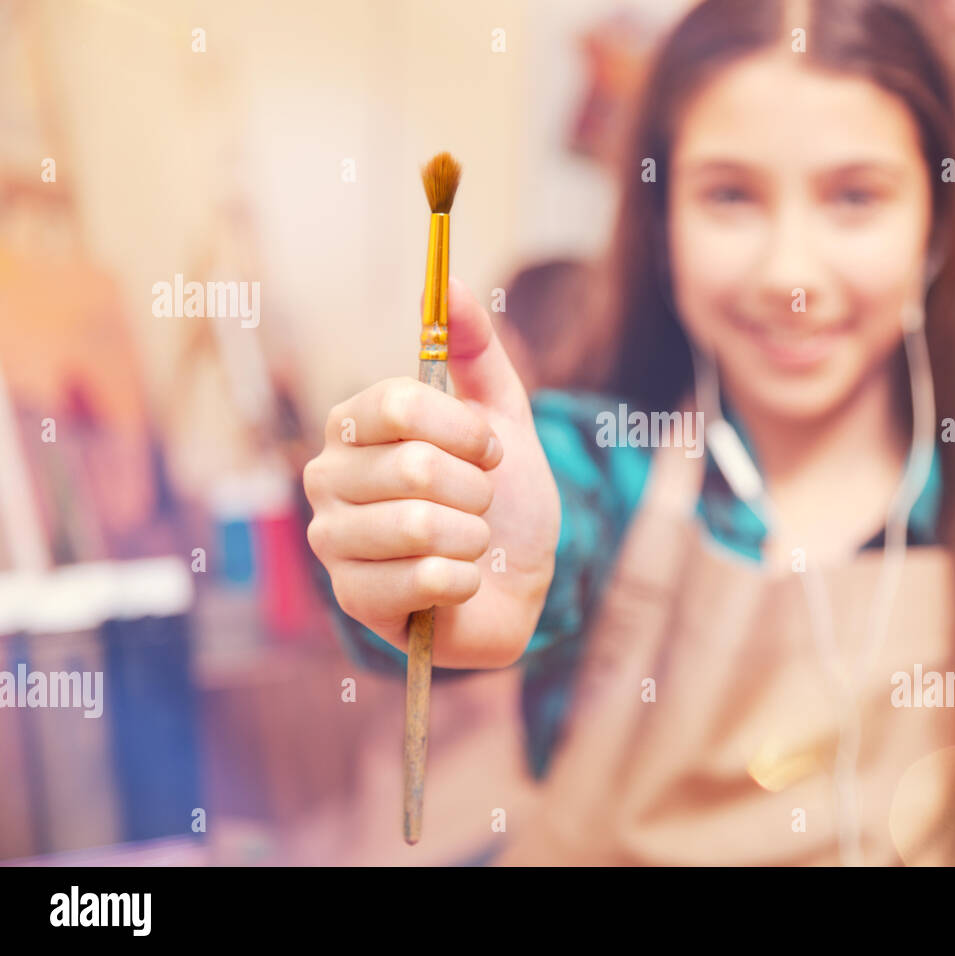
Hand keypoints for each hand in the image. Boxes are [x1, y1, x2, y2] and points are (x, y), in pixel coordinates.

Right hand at [304, 277, 560, 667]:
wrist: (515, 584)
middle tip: (481, 504)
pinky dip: (466, 580)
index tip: (489, 450)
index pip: (398, 403)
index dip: (464, 430)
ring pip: (419, 526)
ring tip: (471, 542)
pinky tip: (461, 583)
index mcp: (355, 424)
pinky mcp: (352, 598)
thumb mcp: (501, 416)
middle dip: (477, 490)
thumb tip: (451, 281)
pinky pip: (424, 579)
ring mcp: (333, 540)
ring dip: (473, 536)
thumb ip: (475, 349)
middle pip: (415, 468)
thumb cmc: (502, 499)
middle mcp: (327, 476)